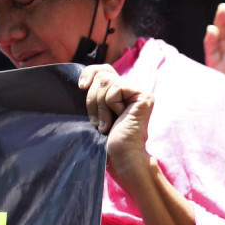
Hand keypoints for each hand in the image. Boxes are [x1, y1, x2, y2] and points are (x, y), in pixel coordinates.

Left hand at [79, 63, 155, 195]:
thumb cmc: (106, 138)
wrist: (120, 156)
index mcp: (122, 92)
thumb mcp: (96, 109)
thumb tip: (84, 77)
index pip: (103, 69)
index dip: (89, 72)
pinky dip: (110, 105)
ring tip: (107, 124)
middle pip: (102, 74)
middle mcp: (133, 90)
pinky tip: (118, 119)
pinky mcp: (144, 97)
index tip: (80, 86)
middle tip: (97, 120)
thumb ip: (95, 91)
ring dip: (100, 106)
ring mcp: (140, 92)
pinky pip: (115, 89)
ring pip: (106, 81)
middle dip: (92, 98)